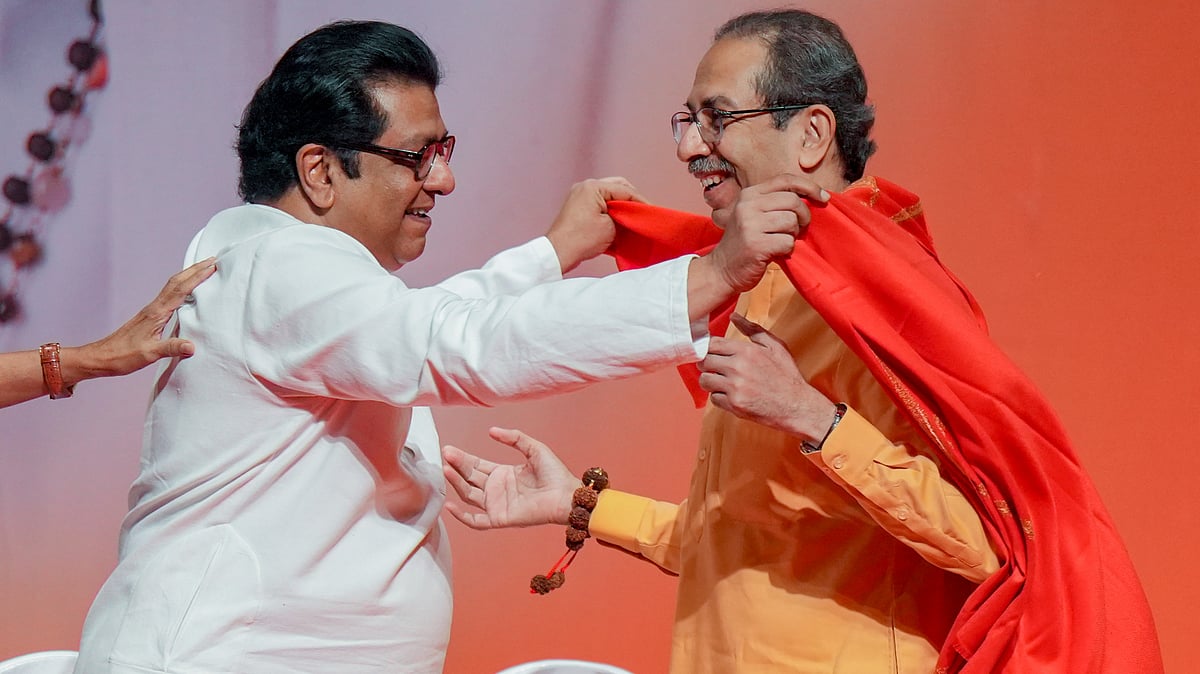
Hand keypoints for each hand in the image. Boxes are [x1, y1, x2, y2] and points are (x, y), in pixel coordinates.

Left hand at [71, 257, 216, 381]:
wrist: (101, 357)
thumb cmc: (122, 355)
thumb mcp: (149, 354)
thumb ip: (171, 348)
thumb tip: (192, 346)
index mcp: (156, 313)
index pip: (180, 290)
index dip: (197, 277)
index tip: (212, 266)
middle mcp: (154, 308)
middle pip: (176, 282)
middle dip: (195, 269)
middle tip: (212, 260)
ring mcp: (152, 311)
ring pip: (172, 286)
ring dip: (188, 275)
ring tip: (203, 269)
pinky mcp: (150, 316)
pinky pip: (169, 295)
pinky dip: (181, 287)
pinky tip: (186, 291)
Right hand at [442, 427, 577, 528]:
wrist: (566, 495)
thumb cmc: (555, 473)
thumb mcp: (534, 448)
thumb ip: (514, 438)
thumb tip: (491, 430)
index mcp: (504, 474)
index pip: (476, 466)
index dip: (463, 458)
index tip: (449, 450)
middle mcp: (497, 489)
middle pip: (469, 478)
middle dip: (457, 466)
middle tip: (446, 454)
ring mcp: (497, 504)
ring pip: (469, 495)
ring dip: (456, 483)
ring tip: (446, 469)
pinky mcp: (500, 518)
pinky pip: (477, 521)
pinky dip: (462, 516)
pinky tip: (450, 505)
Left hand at [546, 177, 648, 273]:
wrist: (558, 253)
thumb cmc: (581, 240)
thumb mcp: (611, 228)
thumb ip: (624, 217)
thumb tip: (632, 216)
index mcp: (593, 187)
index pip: (625, 190)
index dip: (641, 202)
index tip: (652, 212)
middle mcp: (585, 187)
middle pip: (617, 188)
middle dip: (631, 200)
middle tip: (642, 213)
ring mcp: (579, 196)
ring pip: (608, 195)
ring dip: (621, 205)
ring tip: (632, 218)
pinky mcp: (577, 207)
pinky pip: (599, 203)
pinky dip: (610, 210)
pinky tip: (618, 221)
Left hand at [699, 313, 835, 439]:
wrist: (796, 406)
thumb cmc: (786, 376)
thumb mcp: (775, 346)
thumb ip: (752, 329)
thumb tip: (734, 316)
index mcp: (746, 351)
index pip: (711, 344)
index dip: (708, 348)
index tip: (711, 353)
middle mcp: (738, 367)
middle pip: (704, 362)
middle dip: (707, 365)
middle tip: (716, 368)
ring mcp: (735, 387)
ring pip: (704, 380)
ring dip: (711, 382)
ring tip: (723, 382)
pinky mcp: (734, 405)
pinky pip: (713, 398)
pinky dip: (720, 398)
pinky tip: (732, 395)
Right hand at [704, 174, 828, 292]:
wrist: (722, 270)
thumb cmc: (745, 243)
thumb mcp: (754, 215)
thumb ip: (775, 203)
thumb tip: (813, 196)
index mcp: (749, 194)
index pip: (785, 180)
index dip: (809, 186)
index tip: (823, 197)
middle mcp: (747, 206)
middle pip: (793, 201)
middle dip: (803, 216)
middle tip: (799, 229)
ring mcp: (749, 225)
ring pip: (792, 222)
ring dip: (793, 235)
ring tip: (780, 241)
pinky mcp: (755, 245)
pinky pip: (787, 242)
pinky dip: (787, 250)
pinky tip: (775, 252)